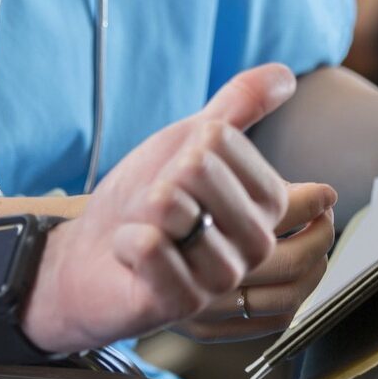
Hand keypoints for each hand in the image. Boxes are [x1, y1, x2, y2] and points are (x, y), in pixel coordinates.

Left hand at [21, 64, 320, 354]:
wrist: (92, 251)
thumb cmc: (145, 199)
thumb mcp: (190, 142)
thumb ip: (238, 107)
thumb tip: (285, 74)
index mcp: (267, 202)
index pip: (222, 139)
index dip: (188, 149)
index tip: (182, 177)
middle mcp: (256, 243)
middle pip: (199, 168)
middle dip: (162, 180)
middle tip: (160, 209)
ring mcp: (223, 277)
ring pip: (173, 206)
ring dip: (142, 213)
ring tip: (149, 233)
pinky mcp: (185, 304)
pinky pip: (149, 245)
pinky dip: (126, 242)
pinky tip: (134, 258)